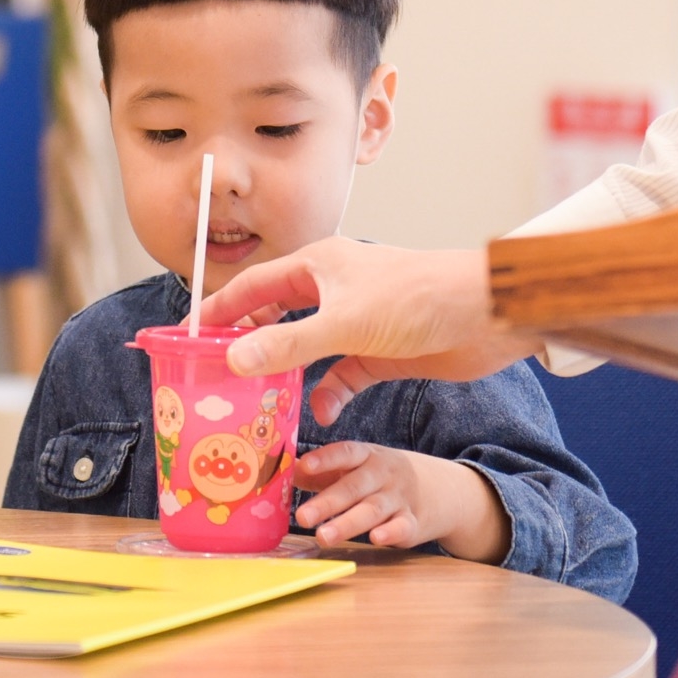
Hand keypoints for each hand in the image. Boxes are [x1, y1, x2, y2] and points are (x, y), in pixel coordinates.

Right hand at [199, 238, 542, 423]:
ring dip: (288, 375)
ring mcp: (360, 322)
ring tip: (259, 403)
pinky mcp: (382, 351)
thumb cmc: (420, 298)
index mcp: (320, 265)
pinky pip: (342, 375)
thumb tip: (233, 359)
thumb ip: (288, 345)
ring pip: (308, 350)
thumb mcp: (345, 323)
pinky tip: (321, 413)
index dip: (219, 310)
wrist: (489, 314)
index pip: (254, 286)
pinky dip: (329, 393)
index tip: (187, 337)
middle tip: (218, 376)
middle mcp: (335, 290)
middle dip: (249, 345)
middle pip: (277, 317)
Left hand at [293, 442, 509, 562]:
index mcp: (366, 456)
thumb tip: (283, 473)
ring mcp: (399, 498)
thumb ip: (322, 473)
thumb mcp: (356, 468)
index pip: (345, 453)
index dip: (325, 459)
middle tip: (302, 517)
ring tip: (324, 536)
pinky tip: (376, 539)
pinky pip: (402, 526)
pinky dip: (390, 533)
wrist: (439, 489)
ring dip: (348, 523)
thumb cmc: (380, 479)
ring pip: (372, 510)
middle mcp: (383, 474)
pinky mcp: (413, 522)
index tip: (303, 466)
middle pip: (353, 487)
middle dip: (327, 502)